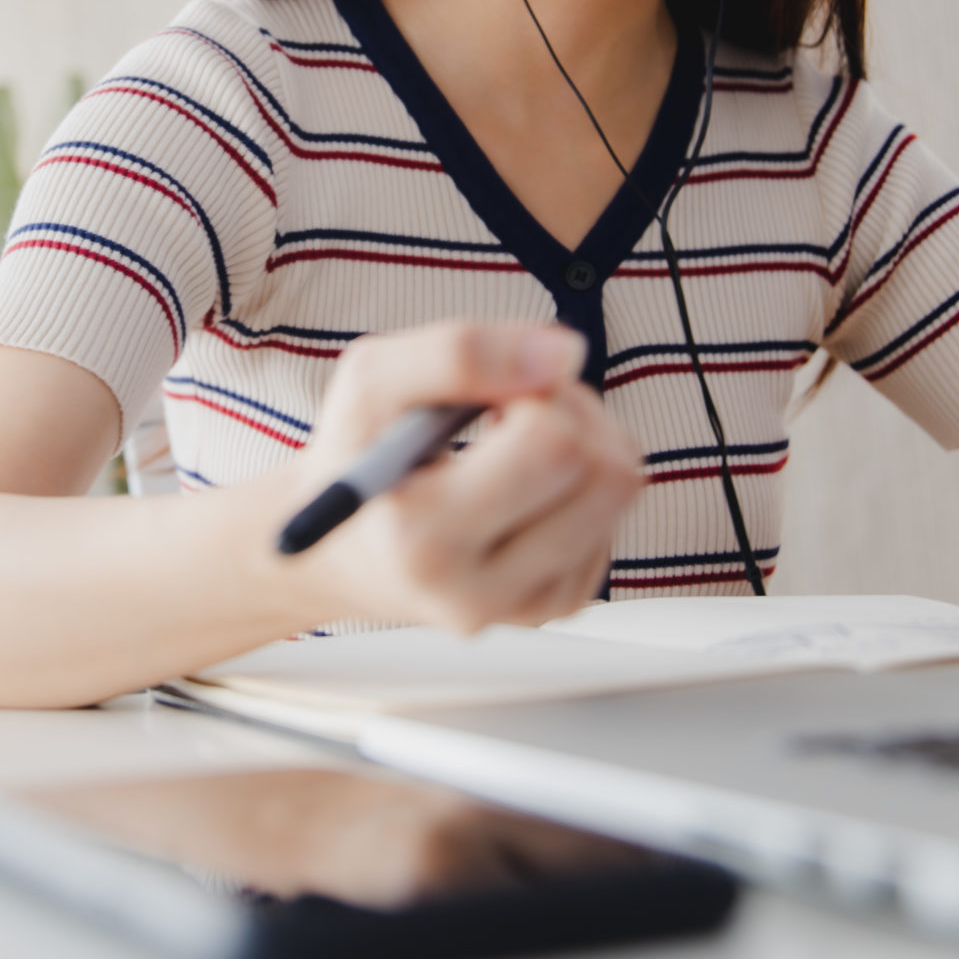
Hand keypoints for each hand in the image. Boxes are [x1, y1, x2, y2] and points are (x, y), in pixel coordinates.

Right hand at [278, 321, 643, 632]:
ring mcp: (523, 608)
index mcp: (423, 542)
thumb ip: (460, 351)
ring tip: (520, 435)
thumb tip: (564, 353)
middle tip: (511, 406)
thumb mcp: (371, 379)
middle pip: (606, 474)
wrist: (337, 548)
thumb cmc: (355, 456)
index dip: (537, 392)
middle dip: (571, 411)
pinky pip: (613, 519)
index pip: (552, 447)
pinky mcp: (554, 606)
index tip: (489, 394)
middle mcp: (478, 593)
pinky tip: (526, 479)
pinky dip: (580, 482)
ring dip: (586, 440)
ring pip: (620, 493)